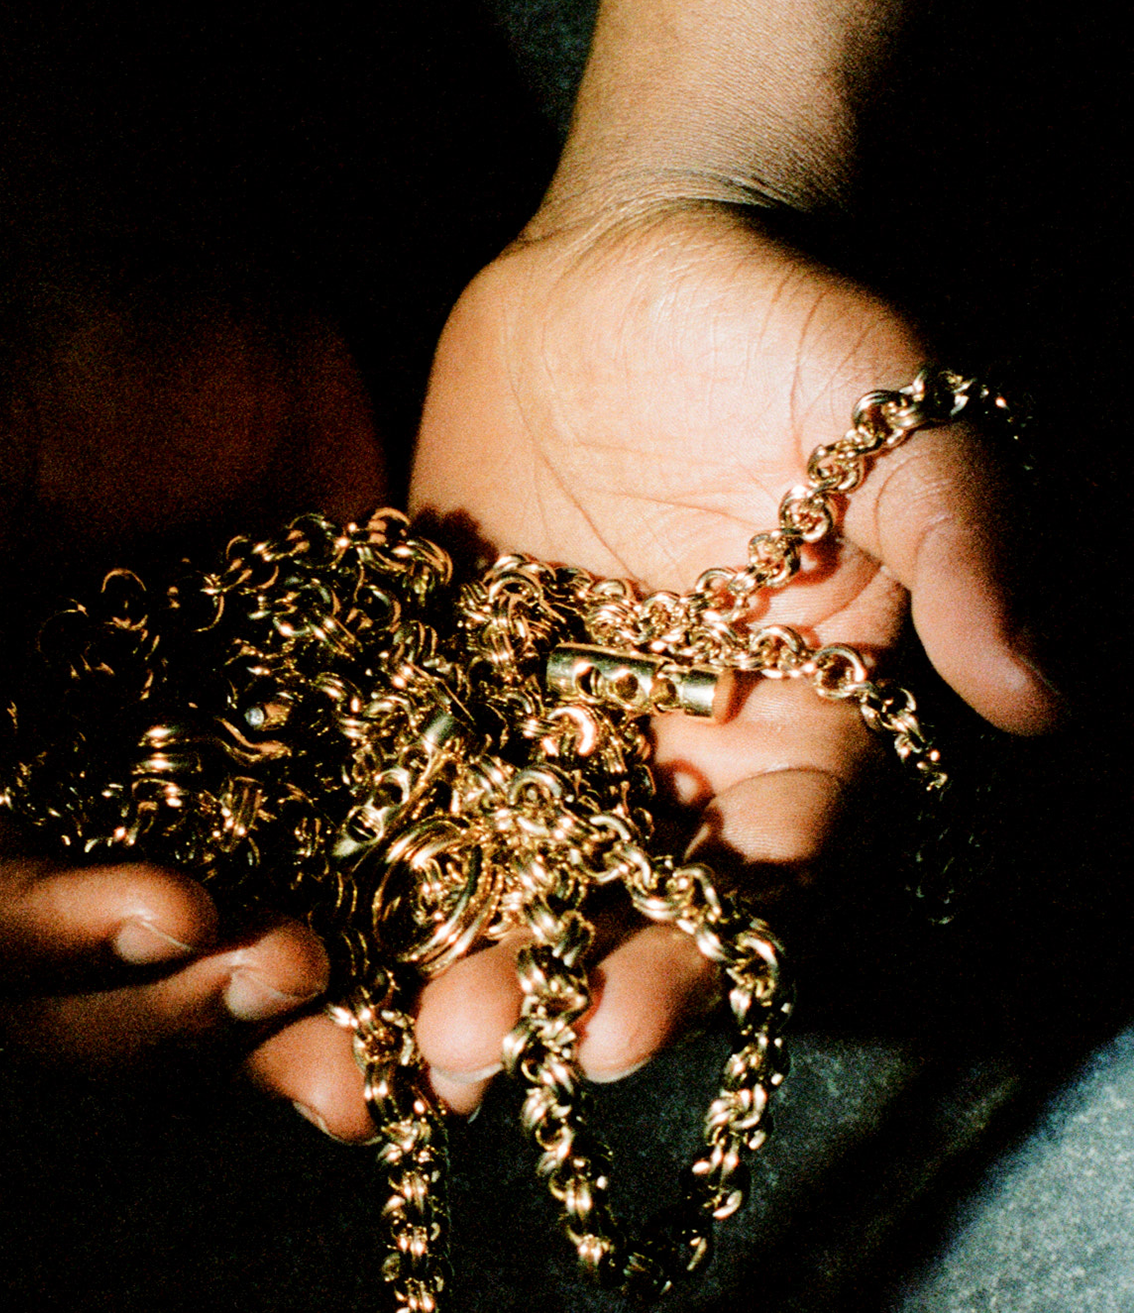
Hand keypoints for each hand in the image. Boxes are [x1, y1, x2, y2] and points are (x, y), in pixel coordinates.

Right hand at [0, 277, 385, 1069]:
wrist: (204, 314)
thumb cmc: (51, 358)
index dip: (52, 941)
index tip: (167, 906)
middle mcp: (64, 829)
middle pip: (86, 1002)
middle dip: (181, 1019)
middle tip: (291, 973)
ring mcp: (188, 831)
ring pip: (210, 996)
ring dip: (286, 1045)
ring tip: (385, 1060)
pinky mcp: (305, 808)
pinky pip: (337, 924)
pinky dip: (389, 982)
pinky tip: (455, 1003)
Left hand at [248, 201, 1057, 1138]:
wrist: (642, 256)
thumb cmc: (790, 329)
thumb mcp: (900, 423)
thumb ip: (964, 550)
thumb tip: (1044, 696)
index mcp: (793, 736)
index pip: (757, 877)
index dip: (693, 958)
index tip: (616, 1023)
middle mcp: (670, 763)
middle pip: (607, 908)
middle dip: (534, 991)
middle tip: (453, 1057)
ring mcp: (548, 733)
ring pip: (489, 874)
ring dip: (419, 962)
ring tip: (337, 1048)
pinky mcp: (444, 686)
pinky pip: (393, 785)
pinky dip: (340, 858)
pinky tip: (268, 923)